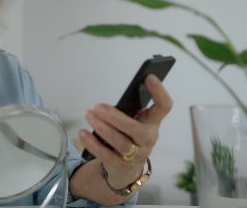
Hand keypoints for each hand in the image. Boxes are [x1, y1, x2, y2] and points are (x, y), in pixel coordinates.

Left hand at [78, 74, 172, 188]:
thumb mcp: (132, 122)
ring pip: (121, 143)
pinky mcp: (121, 166)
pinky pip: (105, 154)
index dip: (159, 92)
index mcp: (152, 123)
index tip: (148, 77)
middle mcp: (148, 139)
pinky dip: (92, 143)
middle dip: (116, 117)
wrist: (125, 168)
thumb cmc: (127, 136)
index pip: (164, 107)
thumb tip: (108, 103)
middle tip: (97, 106)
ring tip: (88, 115)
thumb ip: (127, 111)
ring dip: (102, 128)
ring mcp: (136, 155)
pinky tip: (83, 132)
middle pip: (137, 130)